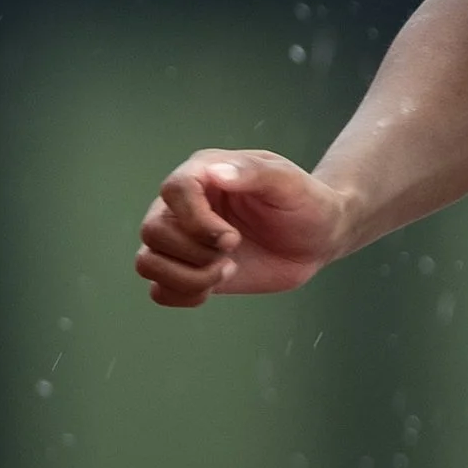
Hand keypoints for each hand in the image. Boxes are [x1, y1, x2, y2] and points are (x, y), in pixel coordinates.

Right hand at [135, 148, 351, 308]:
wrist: (319, 237)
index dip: (195, 220)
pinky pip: (160, 290)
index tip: (232, 238)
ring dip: (186, 277)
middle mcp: (185, 206)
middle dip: (196, 252)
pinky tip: (216, 285)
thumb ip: (253, 173)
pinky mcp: (190, 270)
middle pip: (153, 231)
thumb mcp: (289, 182)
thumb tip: (217, 173)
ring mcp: (184, 240)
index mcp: (204, 173)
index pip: (173, 191)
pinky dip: (183, 294)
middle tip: (234, 250)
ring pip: (148, 262)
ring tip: (227, 271)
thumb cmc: (306, 202)